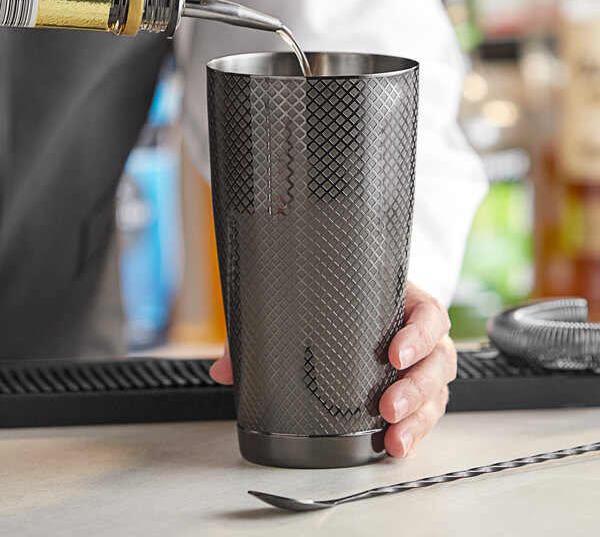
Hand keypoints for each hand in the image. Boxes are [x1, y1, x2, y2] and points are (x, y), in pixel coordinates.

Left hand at [210, 281, 455, 458]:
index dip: (418, 335)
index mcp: (400, 302)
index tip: (395, 355)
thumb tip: (225, 368)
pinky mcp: (416, 391)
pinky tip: (398, 444)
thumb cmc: (335, 303)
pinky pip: (428, 411)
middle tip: (389, 405)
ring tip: (395, 436)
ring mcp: (419, 364)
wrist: (354, 304)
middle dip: (416, 387)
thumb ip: (264, 329)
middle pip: (438, 359)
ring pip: (437, 390)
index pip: (427, 313)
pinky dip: (417, 430)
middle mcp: (416, 334)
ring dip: (419, 416)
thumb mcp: (306, 304)